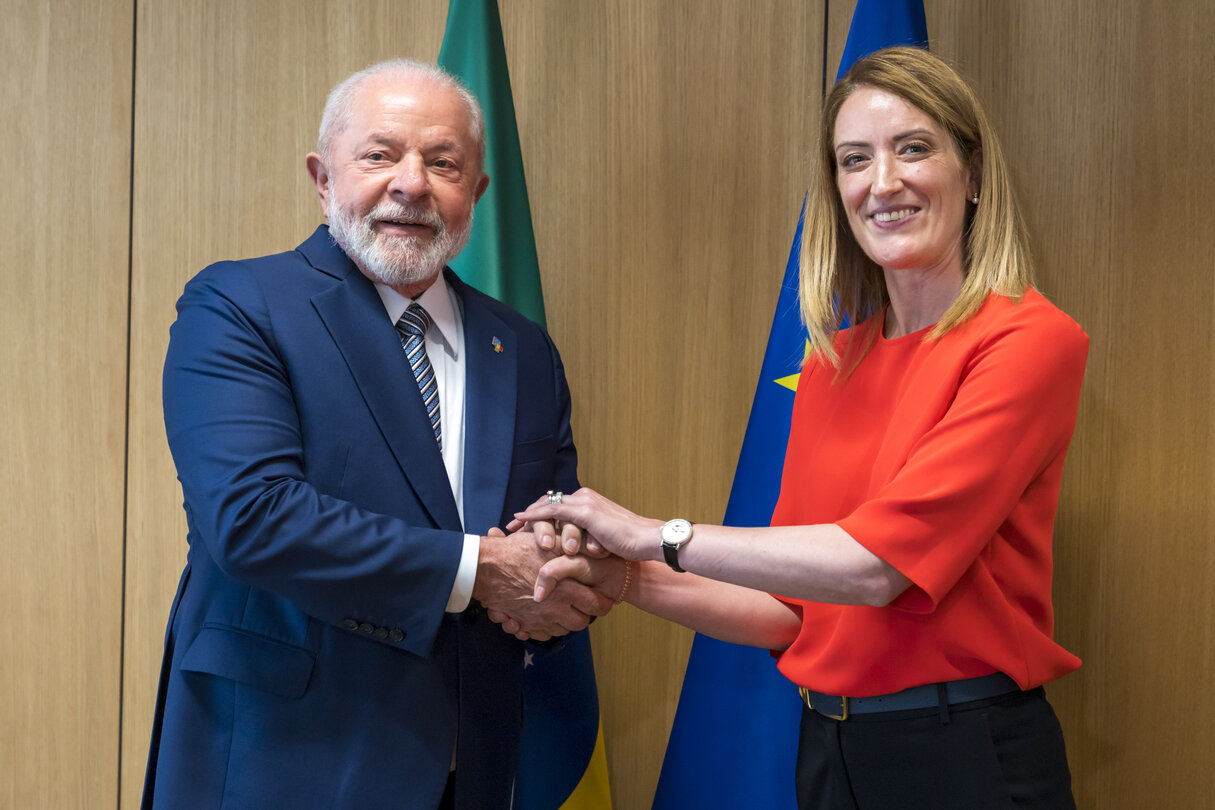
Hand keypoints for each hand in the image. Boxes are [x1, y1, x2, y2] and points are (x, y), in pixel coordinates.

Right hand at [488, 553, 628, 637]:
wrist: (486, 568)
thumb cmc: (518, 552)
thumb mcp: (551, 541)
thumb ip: (575, 545)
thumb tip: (595, 548)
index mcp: (567, 590)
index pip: (596, 604)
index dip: (603, 602)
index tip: (605, 598)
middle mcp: (555, 609)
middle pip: (582, 622)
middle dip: (586, 614)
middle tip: (587, 605)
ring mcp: (539, 619)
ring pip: (563, 630)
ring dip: (567, 621)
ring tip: (567, 608)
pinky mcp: (525, 623)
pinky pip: (544, 634)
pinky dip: (549, 627)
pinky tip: (549, 614)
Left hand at [509, 487, 662, 561]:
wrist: (648, 541)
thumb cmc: (629, 545)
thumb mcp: (602, 538)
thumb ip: (588, 536)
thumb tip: (576, 548)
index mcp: (590, 502)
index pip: (558, 504)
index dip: (539, 513)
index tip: (523, 525)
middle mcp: (585, 497)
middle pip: (549, 501)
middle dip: (529, 512)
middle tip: (510, 525)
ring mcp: (585, 502)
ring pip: (548, 505)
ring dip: (530, 517)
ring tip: (513, 527)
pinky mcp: (586, 512)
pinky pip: (553, 511)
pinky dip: (535, 515)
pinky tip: (521, 520)